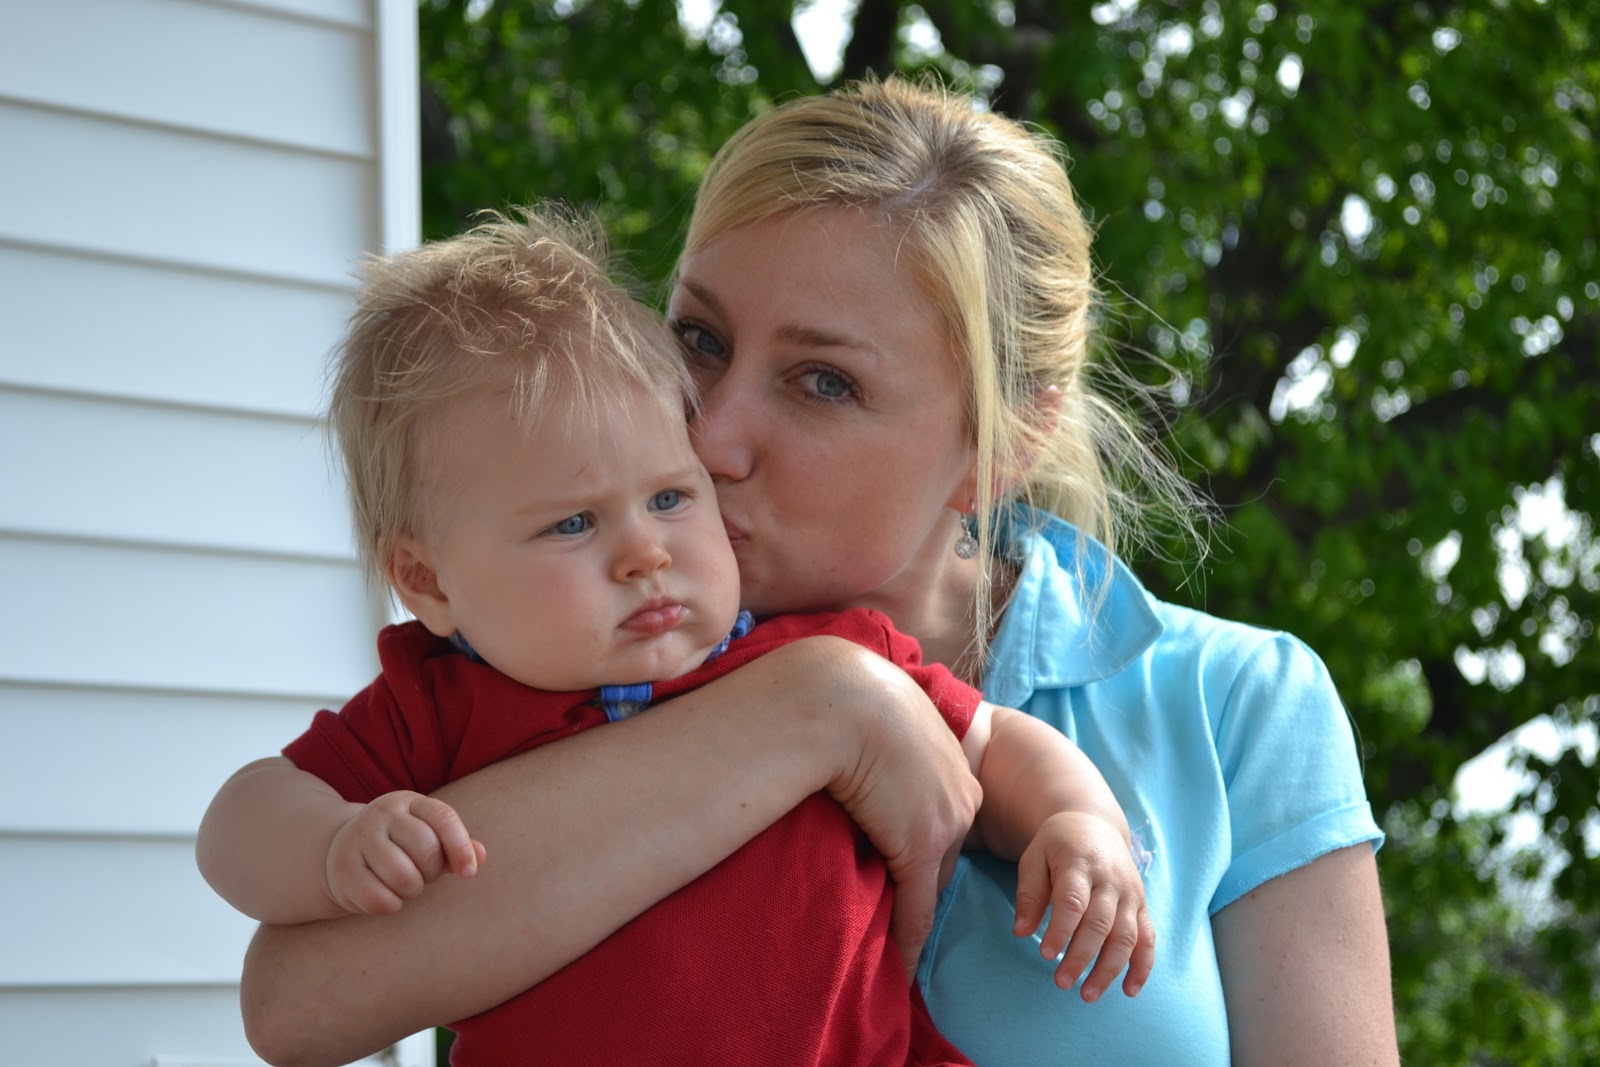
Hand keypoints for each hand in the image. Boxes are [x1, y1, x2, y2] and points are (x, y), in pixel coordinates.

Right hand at [325, 790, 486, 915]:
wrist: (342, 851)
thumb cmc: (400, 847)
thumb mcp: (429, 839)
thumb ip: (457, 847)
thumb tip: (481, 856)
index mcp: (410, 802)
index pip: (444, 818)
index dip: (461, 847)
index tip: (469, 873)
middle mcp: (382, 813)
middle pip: (425, 849)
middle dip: (431, 872)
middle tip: (423, 875)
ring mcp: (358, 838)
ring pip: (403, 876)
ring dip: (412, 890)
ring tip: (405, 884)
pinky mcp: (342, 868)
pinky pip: (379, 898)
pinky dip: (391, 905)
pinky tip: (387, 897)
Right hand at [819, 643, 982, 978]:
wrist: (848, 698)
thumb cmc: (852, 697)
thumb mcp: (882, 718)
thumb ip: (885, 740)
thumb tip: (858, 747)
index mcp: (953, 764)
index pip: (943, 821)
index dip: (919, 845)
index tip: (903, 863)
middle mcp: (961, 796)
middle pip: (944, 855)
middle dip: (921, 878)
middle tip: (893, 901)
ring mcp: (944, 824)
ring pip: (931, 883)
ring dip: (912, 909)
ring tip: (895, 937)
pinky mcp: (920, 849)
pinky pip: (916, 907)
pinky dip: (908, 938)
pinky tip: (899, 962)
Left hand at [1013, 810, 1154, 1000]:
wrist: (1094, 824)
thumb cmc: (1057, 846)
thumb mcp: (1034, 859)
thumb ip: (1029, 895)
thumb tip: (1021, 932)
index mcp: (1080, 863)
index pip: (1073, 901)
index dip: (1060, 930)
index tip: (1044, 953)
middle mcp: (1111, 879)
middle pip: (1101, 923)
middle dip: (1081, 957)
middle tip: (1061, 983)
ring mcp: (1130, 893)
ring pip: (1127, 936)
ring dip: (1109, 969)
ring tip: (1088, 995)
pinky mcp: (1141, 905)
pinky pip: (1148, 938)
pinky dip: (1142, 967)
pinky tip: (1129, 990)